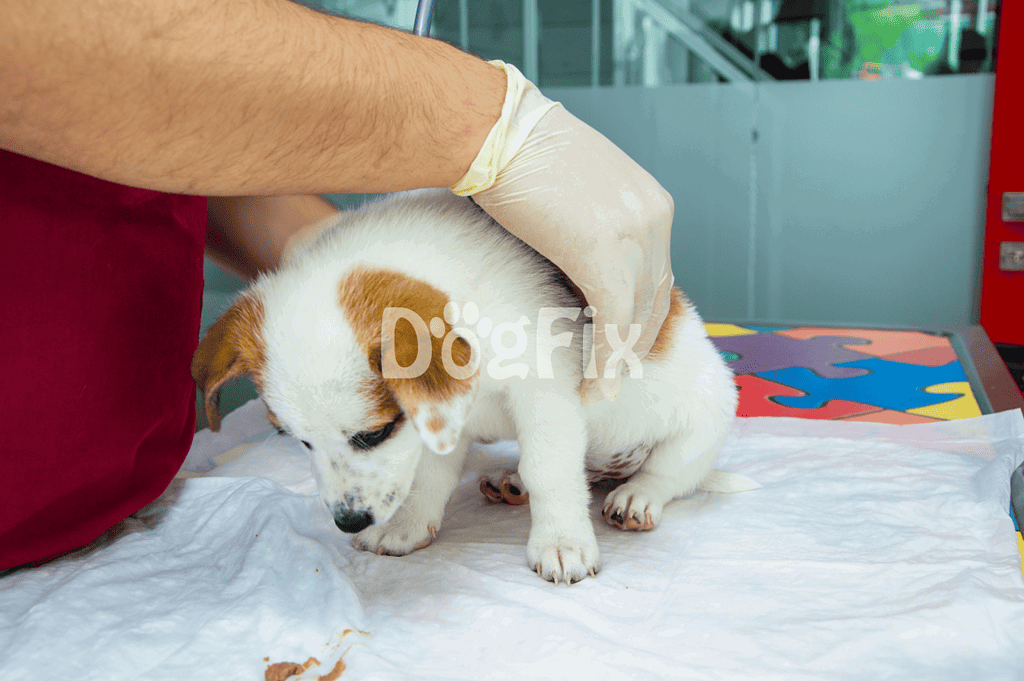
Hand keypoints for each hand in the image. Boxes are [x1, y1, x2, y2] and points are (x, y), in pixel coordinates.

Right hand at [456, 63, 674, 403]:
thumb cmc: (514, 153)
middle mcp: (654, 217)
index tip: (619, 345)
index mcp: (650, 202)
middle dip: (634, 344)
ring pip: (638, 316)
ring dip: (618, 360)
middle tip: (610, 378)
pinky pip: (613, 322)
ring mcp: (634, 235)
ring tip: (597, 390)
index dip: (639, 316)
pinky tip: (591, 385)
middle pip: (655, 299)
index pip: (656, 274)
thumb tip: (575, 264)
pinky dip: (605, 359)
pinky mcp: (604, 255)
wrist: (492, 130)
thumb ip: (588, 227)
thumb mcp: (572, 191)